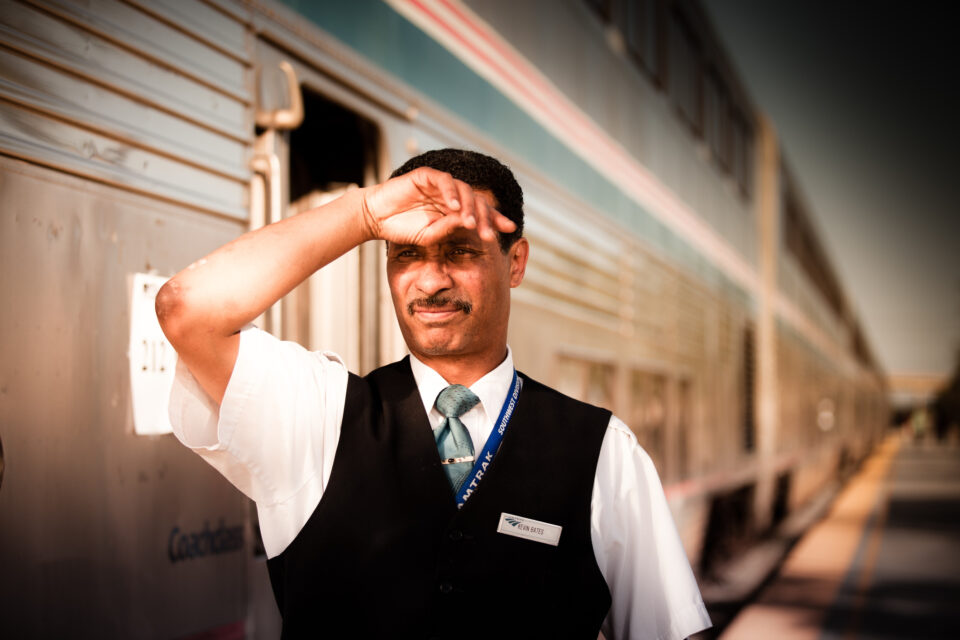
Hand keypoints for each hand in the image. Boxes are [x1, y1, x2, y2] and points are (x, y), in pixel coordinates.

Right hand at [360, 167, 516, 244]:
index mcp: (454, 210)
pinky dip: (451, 193)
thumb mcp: (431, 236)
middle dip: (486, 217)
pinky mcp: (426, 176)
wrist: (375, 219)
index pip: (480, 212)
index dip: (495, 219)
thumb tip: (471, 224)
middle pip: (476, 201)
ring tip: (471, 223)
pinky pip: (444, 181)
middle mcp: (450, 196)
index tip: (509, 229)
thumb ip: (449, 229)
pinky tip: (454, 207)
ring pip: (463, 190)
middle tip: (490, 234)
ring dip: (469, 207)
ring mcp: (439, 185)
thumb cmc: (402, 229)